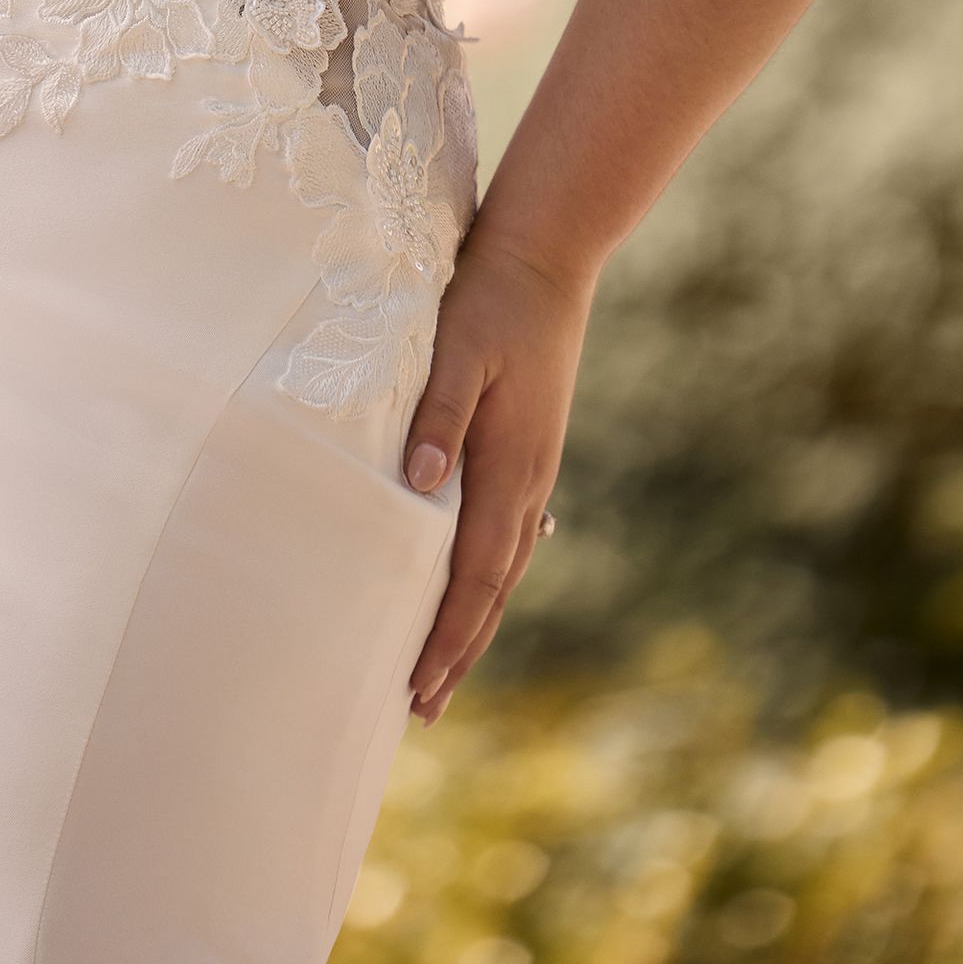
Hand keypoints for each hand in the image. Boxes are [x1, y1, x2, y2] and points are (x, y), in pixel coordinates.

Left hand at [400, 234, 591, 724]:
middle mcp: (528, 480)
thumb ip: (438, 413)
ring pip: (503, 566)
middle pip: (492, 588)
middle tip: (420, 709)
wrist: (547, 254)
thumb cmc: (489, 297)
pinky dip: (488, 575)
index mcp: (509, 466)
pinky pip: (510, 534)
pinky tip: (479, 585)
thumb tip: (420, 483)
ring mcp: (534, 466)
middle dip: (458, 650)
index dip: (445, 635)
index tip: (415, 686)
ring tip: (444, 667)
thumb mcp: (458, 347)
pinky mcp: (530, 447)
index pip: (473, 575)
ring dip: (474, 620)